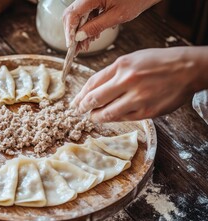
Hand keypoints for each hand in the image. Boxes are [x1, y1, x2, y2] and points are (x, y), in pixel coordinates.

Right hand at [63, 0, 160, 50]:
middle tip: (77, 48)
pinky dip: (88, 23)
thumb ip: (96, 26)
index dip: (69, 32)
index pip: (72, 15)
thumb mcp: (116, 16)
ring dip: (81, 30)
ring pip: (79, 14)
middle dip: (73, 32)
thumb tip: (79, 37)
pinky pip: (87, 11)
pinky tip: (92, 34)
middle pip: (72, 14)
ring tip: (86, 44)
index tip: (72, 45)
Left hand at [71, 47, 207, 121]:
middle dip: (83, 108)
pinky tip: (110, 117)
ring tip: (93, 117)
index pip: (92, 84)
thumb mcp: (131, 59)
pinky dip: (113, 118)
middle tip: (79, 111)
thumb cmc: (158, 62)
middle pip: (95, 99)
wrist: (187, 69)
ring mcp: (138, 98)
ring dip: (96, 117)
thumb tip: (92, 90)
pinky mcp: (147, 112)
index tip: (76, 102)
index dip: (81, 95)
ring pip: (107, 114)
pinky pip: (123, 118)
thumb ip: (112, 73)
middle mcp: (127, 81)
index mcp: (122, 66)